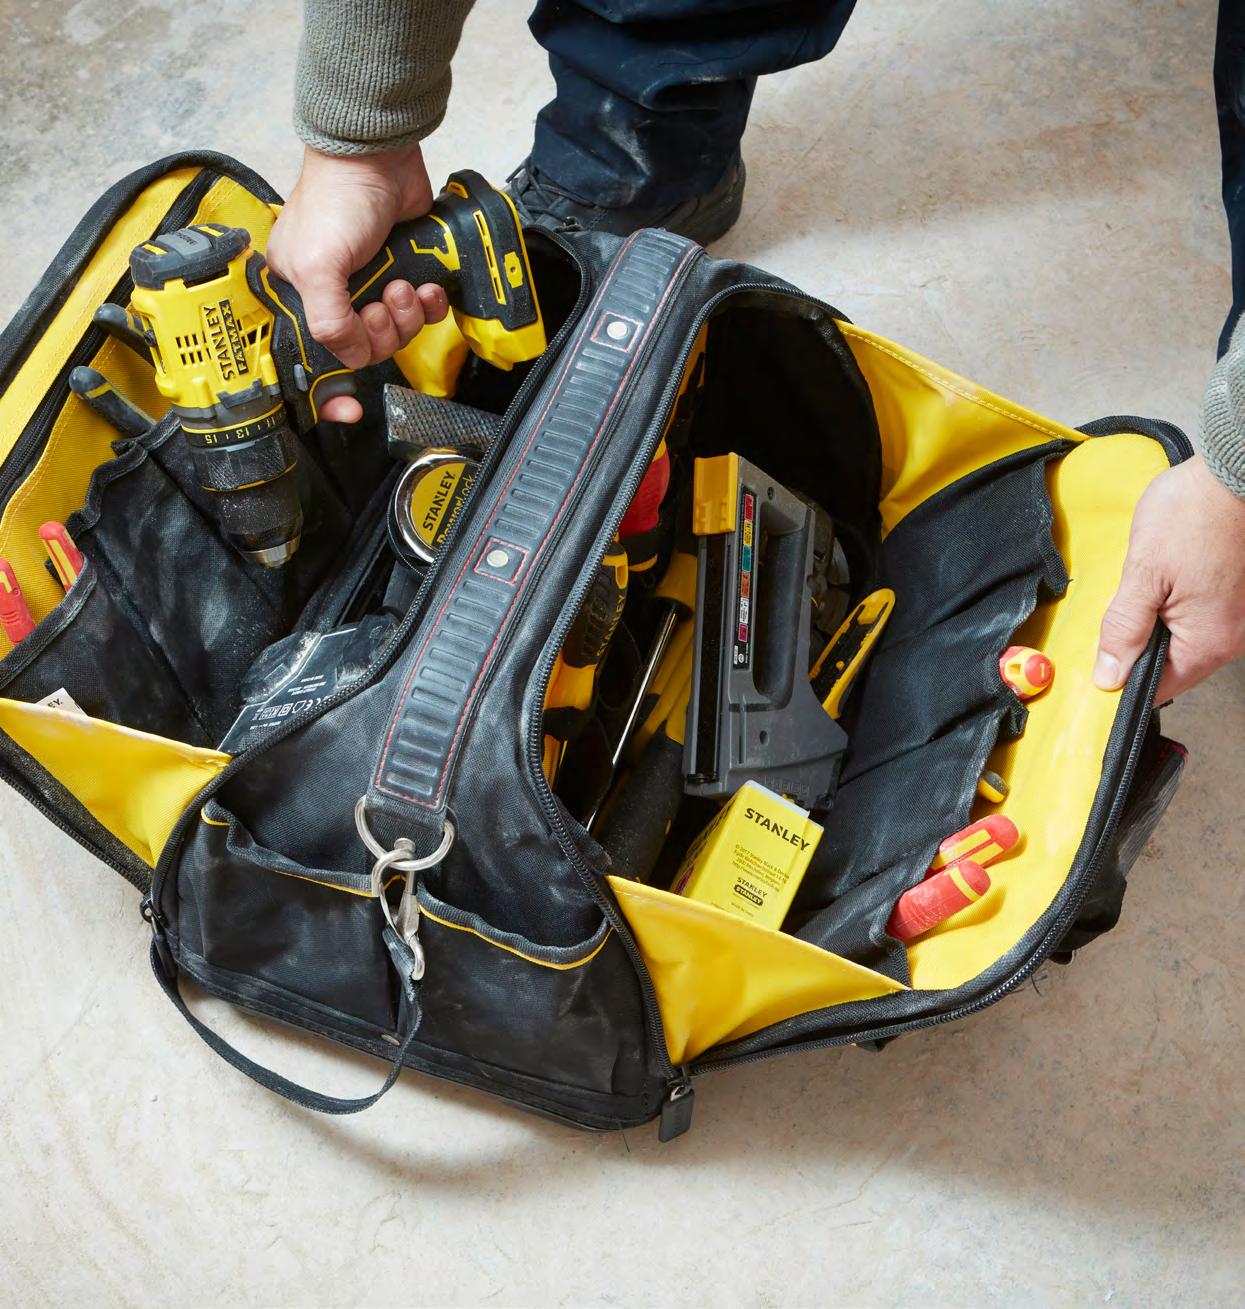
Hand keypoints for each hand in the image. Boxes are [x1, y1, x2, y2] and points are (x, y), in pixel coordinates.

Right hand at [266, 144, 448, 422]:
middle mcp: (334, 293)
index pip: (311, 357)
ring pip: (397, 333)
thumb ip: (329, 322)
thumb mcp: (316, 266)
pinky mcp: (405, 272)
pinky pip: (423, 312)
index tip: (346, 409)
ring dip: (407, 317)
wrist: (379, 158)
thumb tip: (352, 356)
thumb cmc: (336, 198)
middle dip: (382, 333)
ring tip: (403, 287)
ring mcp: (371, 284)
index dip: (329, 391)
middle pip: (365, 349)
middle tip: (381, 305)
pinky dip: (429, 305)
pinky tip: (424, 287)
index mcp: (299, 293)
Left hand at [1094, 454, 1244, 701]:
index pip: (1159, 688)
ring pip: (1182, 642)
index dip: (1123, 682)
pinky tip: (1157, 586)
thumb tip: (1109, 677)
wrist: (1233, 472)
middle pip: (1171, 666)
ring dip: (1152, 629)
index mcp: (1209, 642)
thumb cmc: (1191, 515)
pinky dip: (1170, 612)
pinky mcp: (1235, 597)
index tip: (1095, 671)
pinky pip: (1196, 620)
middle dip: (1136, 652)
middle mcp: (1231, 638)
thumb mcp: (1143, 575)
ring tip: (1137, 597)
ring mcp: (1236, 618)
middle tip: (1111, 622)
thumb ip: (1124, 630)